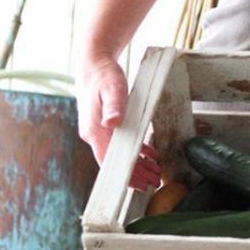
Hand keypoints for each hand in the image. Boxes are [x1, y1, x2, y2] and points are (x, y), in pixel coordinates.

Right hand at [75, 54, 160, 190]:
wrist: (93, 65)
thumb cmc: (103, 75)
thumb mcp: (112, 87)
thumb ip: (114, 105)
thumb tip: (111, 123)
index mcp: (94, 130)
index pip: (108, 161)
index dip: (124, 175)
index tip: (140, 185)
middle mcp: (94, 134)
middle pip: (114, 162)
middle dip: (134, 174)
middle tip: (156, 182)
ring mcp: (98, 131)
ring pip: (118, 155)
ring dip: (136, 165)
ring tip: (156, 173)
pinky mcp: (105, 127)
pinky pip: (120, 145)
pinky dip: (135, 152)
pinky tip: (150, 155)